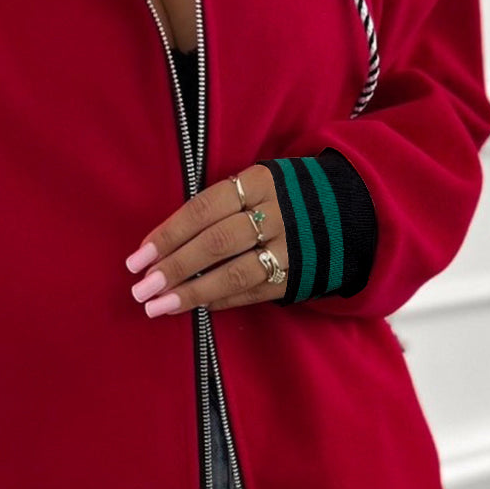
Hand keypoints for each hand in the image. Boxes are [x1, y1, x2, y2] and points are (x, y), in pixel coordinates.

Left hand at [125, 165, 286, 314]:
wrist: (352, 212)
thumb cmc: (283, 198)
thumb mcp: (256, 186)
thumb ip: (217, 209)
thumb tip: (161, 246)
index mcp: (259, 182)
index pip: (204, 208)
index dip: (169, 234)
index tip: (137, 258)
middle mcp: (276, 213)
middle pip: (217, 242)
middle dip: (174, 267)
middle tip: (141, 289)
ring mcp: (290, 247)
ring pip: (235, 273)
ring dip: (192, 292)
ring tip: (158, 306)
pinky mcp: (298, 276)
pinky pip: (253, 291)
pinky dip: (221, 300)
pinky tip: (195, 306)